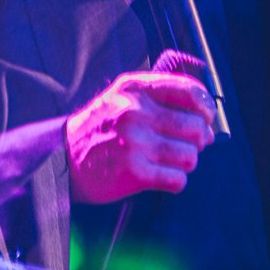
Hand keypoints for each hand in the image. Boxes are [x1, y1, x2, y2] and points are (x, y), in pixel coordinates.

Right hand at [66, 71, 216, 203]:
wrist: (62, 158)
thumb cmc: (100, 128)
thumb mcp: (123, 96)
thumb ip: (160, 96)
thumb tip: (207, 120)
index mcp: (135, 89)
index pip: (190, 92)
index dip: (206, 108)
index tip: (207, 118)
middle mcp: (136, 112)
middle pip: (196, 128)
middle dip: (199, 140)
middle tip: (188, 144)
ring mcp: (136, 143)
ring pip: (190, 156)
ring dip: (186, 162)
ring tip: (170, 161)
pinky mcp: (135, 172)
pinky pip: (177, 180)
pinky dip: (175, 181)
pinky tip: (162, 176)